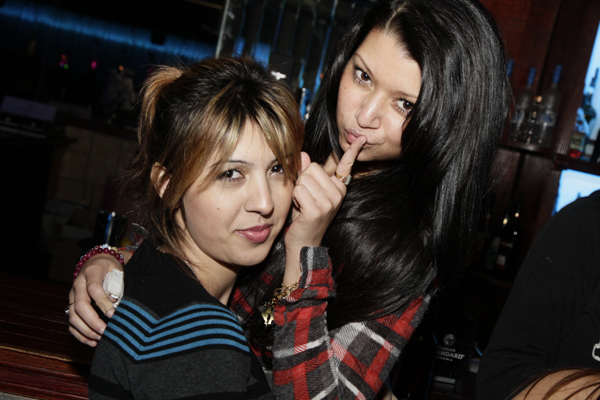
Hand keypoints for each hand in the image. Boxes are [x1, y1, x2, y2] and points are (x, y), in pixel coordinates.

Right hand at [67, 254, 125, 346]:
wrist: (96, 262)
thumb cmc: (111, 268)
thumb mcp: (118, 270)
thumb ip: (119, 284)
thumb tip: (120, 303)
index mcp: (91, 272)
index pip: (94, 288)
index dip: (103, 303)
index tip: (114, 315)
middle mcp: (78, 284)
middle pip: (80, 305)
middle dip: (93, 321)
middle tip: (106, 331)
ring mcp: (72, 296)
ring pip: (73, 316)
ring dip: (86, 330)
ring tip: (101, 338)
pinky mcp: (71, 305)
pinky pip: (71, 323)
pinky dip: (80, 334)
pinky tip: (92, 341)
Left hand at [283, 136, 365, 283]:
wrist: (304, 243)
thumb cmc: (304, 216)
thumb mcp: (306, 191)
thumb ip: (305, 172)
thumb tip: (302, 154)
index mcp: (339, 187)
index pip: (345, 165)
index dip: (352, 150)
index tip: (362, 139)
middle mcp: (338, 193)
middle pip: (311, 167)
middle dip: (302, 181)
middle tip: (305, 199)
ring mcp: (329, 202)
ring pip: (303, 178)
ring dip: (297, 191)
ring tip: (302, 205)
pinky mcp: (318, 210)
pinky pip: (299, 190)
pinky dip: (294, 198)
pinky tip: (300, 210)